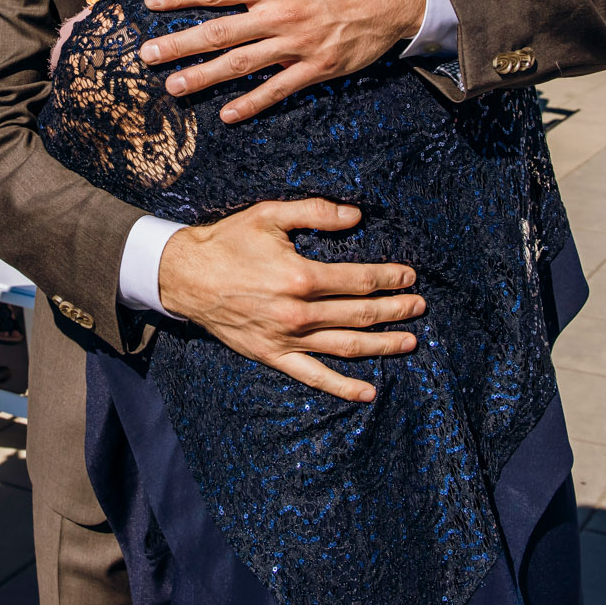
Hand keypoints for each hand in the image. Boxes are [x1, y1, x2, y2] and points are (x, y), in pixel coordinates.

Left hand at [140, 0, 424, 122]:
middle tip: (146, 56)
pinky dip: (252, 103)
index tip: (151, 2)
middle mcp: (279, 16)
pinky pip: (278, 90)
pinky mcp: (316, 69)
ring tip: (174, 87)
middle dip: (179, 45)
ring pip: (241, 65)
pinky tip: (227, 114)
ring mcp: (297, 46)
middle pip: (219, 32)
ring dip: (204, 77)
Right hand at [156, 198, 424, 402]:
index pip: (358, 280)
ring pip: (346, 346)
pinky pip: (314, 376)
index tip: (409, 276)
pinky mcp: (273, 355)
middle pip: (359, 314)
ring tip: (410, 341)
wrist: (185, 276)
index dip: (388, 278)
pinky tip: (368, 392)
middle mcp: (298, 312)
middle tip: (419, 306)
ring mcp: (287, 338)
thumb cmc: (228, 241)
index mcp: (300, 276)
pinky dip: (343, 387)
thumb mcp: (270, 214)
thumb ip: (315, 212)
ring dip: (382, 345)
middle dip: (395, 310)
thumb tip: (356, 215)